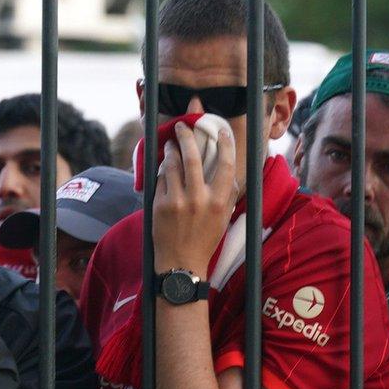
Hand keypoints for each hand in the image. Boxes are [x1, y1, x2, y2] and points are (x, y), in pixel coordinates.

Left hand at [151, 119, 239, 274]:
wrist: (181, 263)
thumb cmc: (205, 239)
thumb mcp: (224, 217)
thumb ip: (227, 193)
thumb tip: (228, 168)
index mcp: (219, 201)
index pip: (226, 164)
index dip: (225, 143)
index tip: (221, 131)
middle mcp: (198, 199)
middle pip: (192, 157)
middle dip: (187, 136)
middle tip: (182, 126)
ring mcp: (177, 201)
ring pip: (173, 165)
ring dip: (171, 150)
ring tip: (171, 144)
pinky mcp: (159, 205)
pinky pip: (161, 179)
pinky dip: (163, 171)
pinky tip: (165, 169)